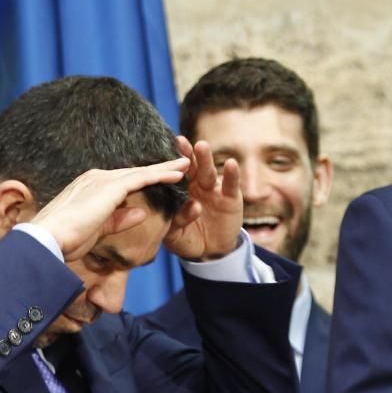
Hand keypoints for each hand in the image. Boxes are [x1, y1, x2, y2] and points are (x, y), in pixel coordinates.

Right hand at [31, 157, 188, 260]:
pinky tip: (178, 175)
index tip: (157, 179)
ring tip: (185, 165)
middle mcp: (96, 178)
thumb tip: (140, 212)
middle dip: (158, 170)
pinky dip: (161, 175)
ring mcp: (103, 181)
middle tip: (178, 165)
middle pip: (134, 173)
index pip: (122, 182)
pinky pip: (142, 178)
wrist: (49, 239)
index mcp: (89, 188)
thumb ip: (117, 220)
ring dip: (165, 169)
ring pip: (141, 172)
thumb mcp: (96, 230)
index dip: (141, 180)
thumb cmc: (65, 240)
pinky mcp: (111, 188)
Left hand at [164, 137, 241, 260]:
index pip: (172, 176)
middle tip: (180, 141)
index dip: (167, 166)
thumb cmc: (188, 238)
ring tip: (201, 146)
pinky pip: (230, 184)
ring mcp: (213, 190)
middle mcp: (195, 187)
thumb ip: (176, 221)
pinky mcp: (230, 197)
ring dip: (205, 160)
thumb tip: (189, 206)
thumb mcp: (176, 234)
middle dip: (185, 155)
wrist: (210, 251)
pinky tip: (231, 164)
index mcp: (178, 192)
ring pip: (208, 173)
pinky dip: (232, 174)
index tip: (159, 153)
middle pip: (189, 169)